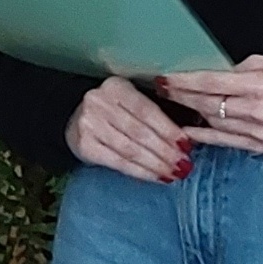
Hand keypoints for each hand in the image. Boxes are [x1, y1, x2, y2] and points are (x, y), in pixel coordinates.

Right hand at [70, 76, 193, 184]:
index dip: (168, 129)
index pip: (147, 110)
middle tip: (184, 165)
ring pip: (130, 149)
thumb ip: (155, 114)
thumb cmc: (114, 112)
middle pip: (139, 132)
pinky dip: (140, 172)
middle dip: (165, 151)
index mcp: (115, 86)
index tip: (187, 145)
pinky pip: (118, 162)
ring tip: (173, 173)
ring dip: (155, 164)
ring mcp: (88, 124)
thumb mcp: (131, 102)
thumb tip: (189, 137)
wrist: (74, 119)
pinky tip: (155, 177)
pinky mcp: (84, 145)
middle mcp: (98, 102)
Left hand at [162, 56, 262, 154]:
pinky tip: (186, 129)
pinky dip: (203, 136)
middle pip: (208, 105)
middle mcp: (258, 111)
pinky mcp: (260, 146)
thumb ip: (235, 70)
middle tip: (162, 89)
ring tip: (173, 103)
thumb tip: (207, 76)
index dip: (184, 82)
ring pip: (213, 123)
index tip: (166, 78)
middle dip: (182, 96)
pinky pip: (224, 142)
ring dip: (191, 113)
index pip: (212, 83)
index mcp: (260, 84)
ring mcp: (259, 132)